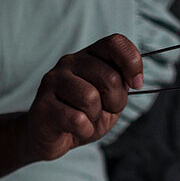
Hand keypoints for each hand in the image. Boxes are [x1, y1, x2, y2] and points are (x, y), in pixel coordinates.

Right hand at [21, 34, 143, 162]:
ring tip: (85, 119)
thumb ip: (121, 86)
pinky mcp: (43, 104)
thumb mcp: (110, 100)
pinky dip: (84, 130)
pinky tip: (74, 129)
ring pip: (91, 98)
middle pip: (110, 78)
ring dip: (95, 117)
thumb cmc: (82, 116)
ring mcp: (53, 81)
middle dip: (116, 102)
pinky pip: (77, 120)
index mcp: (88, 56)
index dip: (132, 63)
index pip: (115, 43)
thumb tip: (135, 79)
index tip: (136, 84)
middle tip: (104, 111)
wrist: (50, 137)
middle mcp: (69, 62)